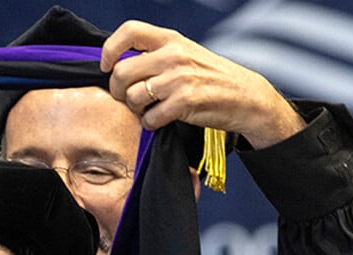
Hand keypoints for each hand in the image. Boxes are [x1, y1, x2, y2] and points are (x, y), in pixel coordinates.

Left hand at [100, 21, 304, 148]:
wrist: (246, 96)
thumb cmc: (212, 77)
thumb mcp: (186, 53)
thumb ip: (156, 54)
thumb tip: (118, 66)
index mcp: (171, 39)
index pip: (129, 32)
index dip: (110, 50)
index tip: (107, 66)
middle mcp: (173, 55)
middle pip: (121, 72)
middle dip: (118, 90)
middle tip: (127, 98)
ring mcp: (178, 79)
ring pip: (132, 97)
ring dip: (136, 109)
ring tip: (150, 109)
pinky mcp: (184, 102)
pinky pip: (149, 118)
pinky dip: (151, 123)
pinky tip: (162, 119)